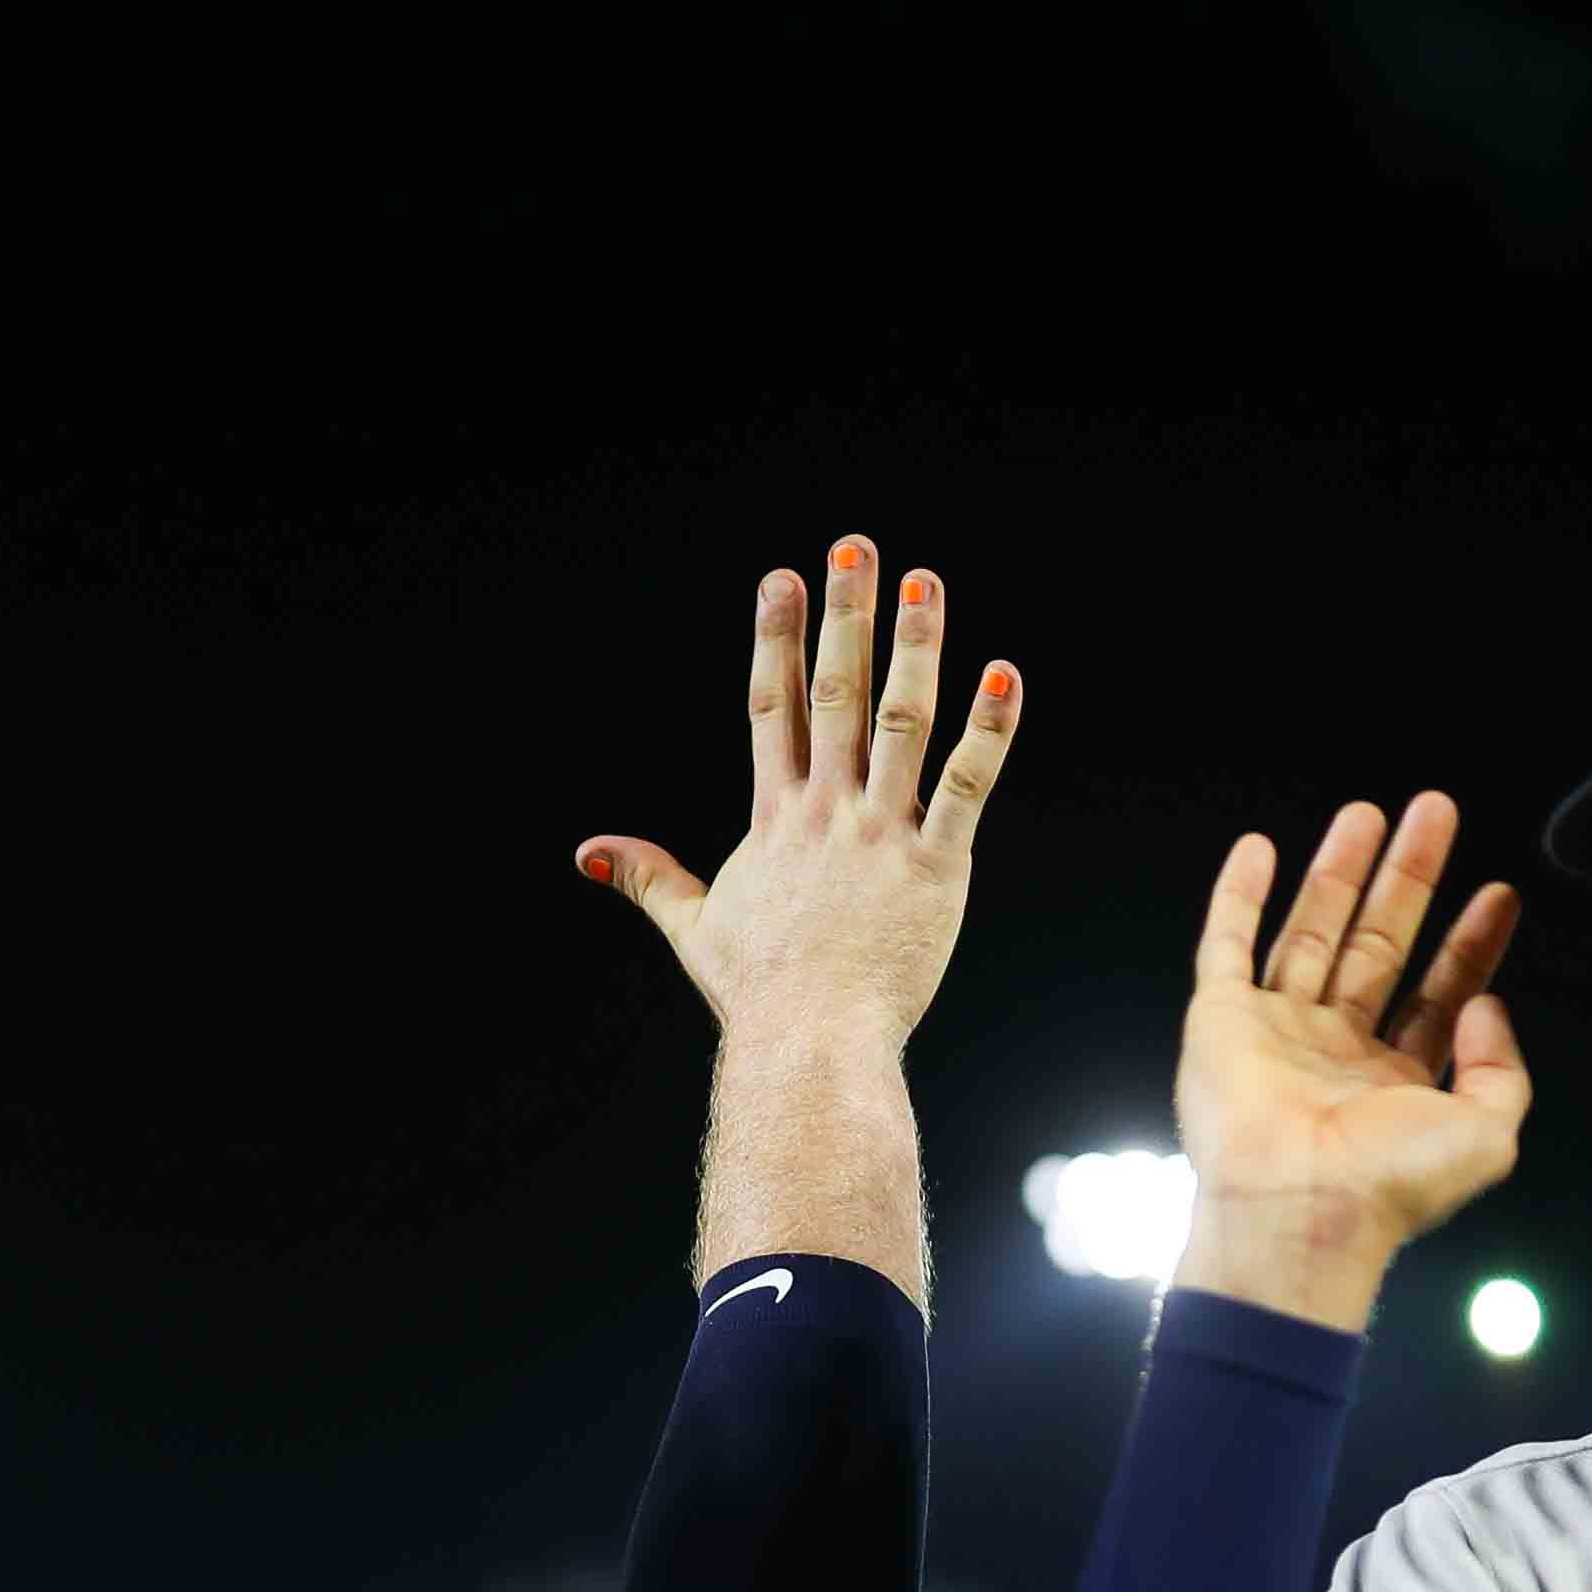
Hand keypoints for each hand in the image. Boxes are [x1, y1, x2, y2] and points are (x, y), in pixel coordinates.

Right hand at [580, 539, 1018, 1062]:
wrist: (809, 1046)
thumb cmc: (759, 994)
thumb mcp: (695, 927)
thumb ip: (648, 876)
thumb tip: (587, 850)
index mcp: (776, 818)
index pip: (771, 707)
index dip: (777, 638)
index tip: (782, 578)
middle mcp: (825, 812)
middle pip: (833, 693)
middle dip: (844, 615)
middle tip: (854, 546)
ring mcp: (880, 834)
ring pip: (900, 723)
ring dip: (915, 648)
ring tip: (925, 582)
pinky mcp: (934, 866)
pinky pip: (966, 785)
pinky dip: (988, 730)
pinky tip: (1005, 675)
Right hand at [1173, 796, 1525, 1330]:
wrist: (1299, 1208)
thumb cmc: (1388, 1185)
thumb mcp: (1488, 1134)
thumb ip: (1502, 1069)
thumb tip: (1487, 1005)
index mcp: (1396, 1081)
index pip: (1441, 992)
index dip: (1472, 941)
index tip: (1498, 892)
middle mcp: (1336, 1051)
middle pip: (1380, 943)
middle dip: (1410, 878)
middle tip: (1436, 814)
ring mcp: (1277, 1032)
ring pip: (1311, 932)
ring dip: (1338, 872)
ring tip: (1367, 813)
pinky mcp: (1222, 1021)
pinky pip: (1227, 945)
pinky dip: (1239, 897)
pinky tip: (1260, 849)